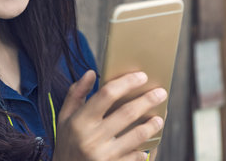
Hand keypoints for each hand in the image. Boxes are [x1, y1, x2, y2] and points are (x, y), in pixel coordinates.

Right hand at [52, 70, 166, 160]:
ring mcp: (103, 156)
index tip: (142, 76)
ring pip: (137, 135)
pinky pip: (135, 157)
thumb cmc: (67, 142)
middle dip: (147, 100)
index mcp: (79, 121)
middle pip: (127, 113)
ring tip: (159, 118)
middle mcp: (91, 138)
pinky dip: (143, 150)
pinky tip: (146, 145)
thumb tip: (91, 73)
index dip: (126, 82)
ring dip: (152, 125)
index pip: (107, 94)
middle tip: (161, 93)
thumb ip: (76, 94)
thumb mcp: (64, 117)